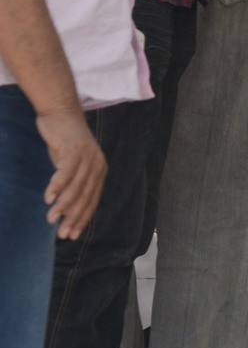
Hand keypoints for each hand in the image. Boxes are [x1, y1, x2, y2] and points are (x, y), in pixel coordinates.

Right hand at [36, 107, 106, 238]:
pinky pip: (66, 171)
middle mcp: (97, 164)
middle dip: (73, 218)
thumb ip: (72, 184)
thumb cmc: (64, 142)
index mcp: (99, 170)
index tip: (72, 235)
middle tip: (61, 233)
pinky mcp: (74, 148)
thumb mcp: (71, 165)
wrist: (61, 112)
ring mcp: (87, 155)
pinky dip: (57, 185)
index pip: (93, 200)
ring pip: (76, 186)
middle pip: (86, 196)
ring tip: (51, 218)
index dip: (83, 219)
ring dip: (63, 205)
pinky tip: (49, 197)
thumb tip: (64, 210)